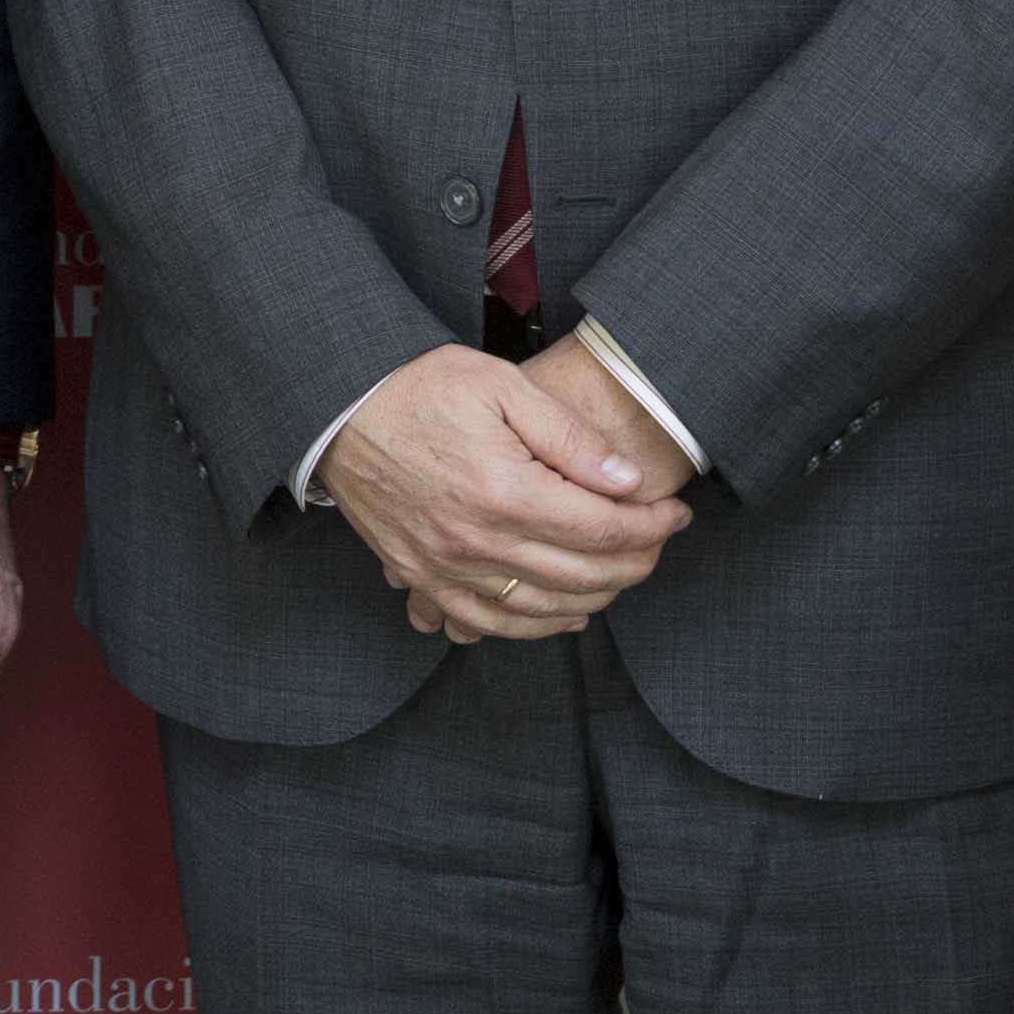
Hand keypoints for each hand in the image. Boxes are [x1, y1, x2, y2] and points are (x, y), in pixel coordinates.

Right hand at [315, 346, 690, 644]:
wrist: (338, 410)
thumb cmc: (418, 388)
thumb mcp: (501, 386)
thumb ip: (569, 436)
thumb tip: (627, 480)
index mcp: (504, 491)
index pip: (603, 530)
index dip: (652, 526)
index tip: (675, 512)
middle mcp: (476, 542)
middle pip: (584, 575)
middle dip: (637, 561)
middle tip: (658, 538)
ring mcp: (445, 568)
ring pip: (545, 608)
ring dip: (599, 596)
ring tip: (625, 568)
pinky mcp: (422, 578)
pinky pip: (490, 624)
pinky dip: (537, 626)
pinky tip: (568, 613)